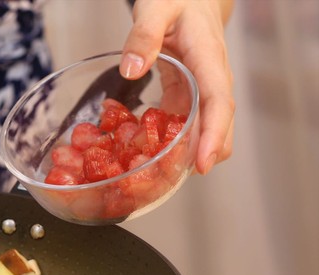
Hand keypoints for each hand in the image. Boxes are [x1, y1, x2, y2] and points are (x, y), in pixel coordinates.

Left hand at [120, 0, 234, 174]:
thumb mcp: (156, 8)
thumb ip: (142, 35)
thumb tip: (131, 69)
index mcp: (209, 58)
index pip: (220, 102)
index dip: (213, 135)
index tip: (203, 164)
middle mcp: (211, 77)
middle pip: (219, 123)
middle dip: (204, 154)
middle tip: (178, 179)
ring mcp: (202, 86)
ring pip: (204, 126)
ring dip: (188, 151)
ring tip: (161, 174)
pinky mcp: (189, 92)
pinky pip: (185, 120)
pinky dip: (172, 138)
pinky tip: (151, 152)